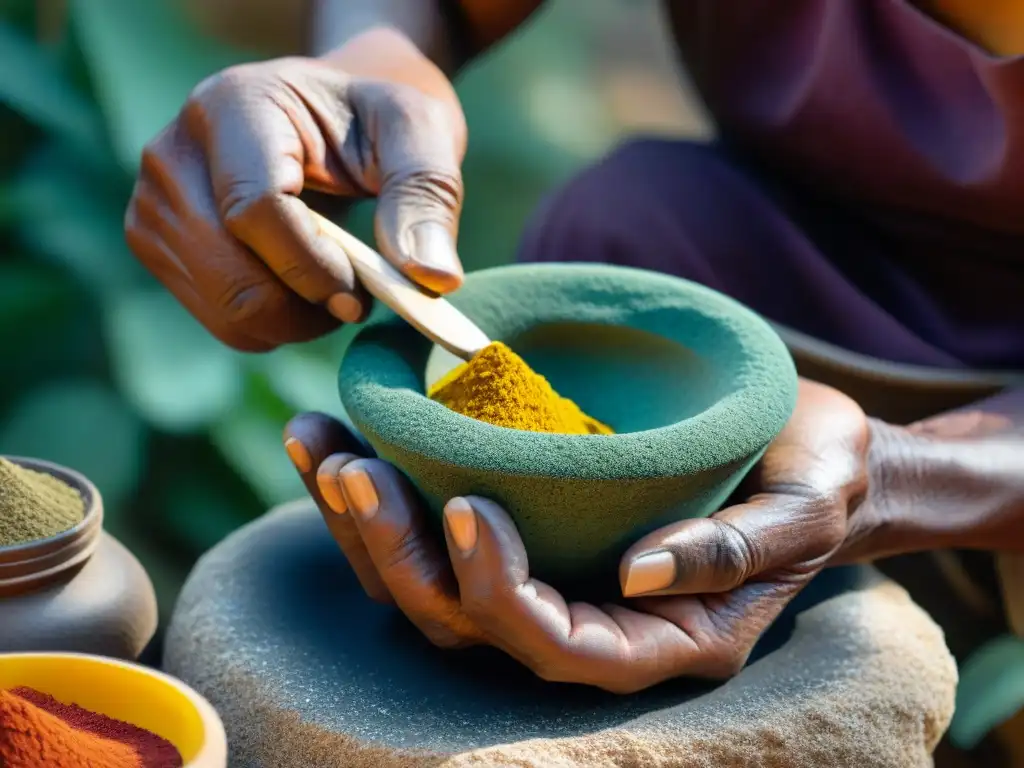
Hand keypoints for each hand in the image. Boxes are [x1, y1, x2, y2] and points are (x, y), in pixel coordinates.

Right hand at [125, 29, 465, 351]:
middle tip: (358, 297)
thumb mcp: (419, 135)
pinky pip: (221, 322)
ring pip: (225, 310)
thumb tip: (433, 279)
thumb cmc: (376, 121)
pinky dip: (272, 326)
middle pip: (231, 275)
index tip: (363, 296)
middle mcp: (175, 153)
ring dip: (295, 321)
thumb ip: (427, 198)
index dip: (313, 269)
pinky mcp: (159, 247)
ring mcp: (155, 204)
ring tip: (334, 285)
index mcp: (234, 106)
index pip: (255, 210)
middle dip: (307, 307)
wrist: (332, 118)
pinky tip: (300, 290)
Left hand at [283, 380, 883, 691]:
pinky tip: (335, 429)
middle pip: (467, 621)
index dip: (500, 591)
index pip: (559, 646)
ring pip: (426, 578)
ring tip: (317, 443)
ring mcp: (544, 571)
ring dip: (360, 519)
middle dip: (399, 554)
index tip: (463, 506)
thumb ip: (741, 550)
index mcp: (658, 637)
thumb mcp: (808, 505)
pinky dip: (375, 484)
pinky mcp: (520, 523)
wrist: (796, 443)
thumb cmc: (814, 475)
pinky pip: (428, 523)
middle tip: (355, 469)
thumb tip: (640, 573)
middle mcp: (586, 616)